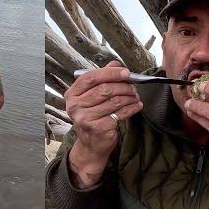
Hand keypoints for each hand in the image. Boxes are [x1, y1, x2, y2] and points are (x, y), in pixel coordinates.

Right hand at [65, 61, 142, 187]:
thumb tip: (115, 64)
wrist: (90, 144)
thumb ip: (102, 79)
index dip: (110, 73)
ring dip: (129, 97)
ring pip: (114, 101)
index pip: (90, 77)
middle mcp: (75, 106)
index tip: (126, 72)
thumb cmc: (92, 117)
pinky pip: (120, 113)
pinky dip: (131, 108)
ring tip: (135, 96)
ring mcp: (86, 118)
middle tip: (133, 86)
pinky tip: (137, 105)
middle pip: (104, 89)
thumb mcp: (91, 97)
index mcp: (72, 94)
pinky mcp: (99, 128)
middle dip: (123, 86)